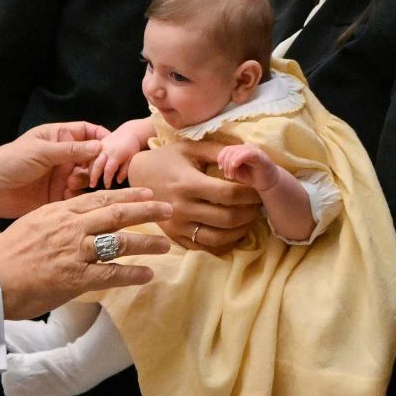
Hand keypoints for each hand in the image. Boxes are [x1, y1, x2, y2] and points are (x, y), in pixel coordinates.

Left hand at [0, 121, 109, 220]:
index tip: (111, 147)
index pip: (87, 132)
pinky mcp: (58, 195)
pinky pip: (77, 195)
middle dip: (95, 163)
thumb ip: (71, 150)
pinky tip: (67, 196)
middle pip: (92, 156)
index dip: (101, 137)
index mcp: (58, 137)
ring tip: (70, 184)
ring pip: (87, 176)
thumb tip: (99, 146)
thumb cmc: (10, 161)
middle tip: (89, 171)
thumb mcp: (41, 151)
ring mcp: (62, 176)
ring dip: (84, 180)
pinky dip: (77, 195)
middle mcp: (64, 156)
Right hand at [0, 187, 172, 319]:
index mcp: (59, 211)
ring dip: (146, 242)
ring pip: (120, 242)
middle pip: (117, 213)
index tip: (146, 193)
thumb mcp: (31, 225)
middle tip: (168, 209)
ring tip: (165, 244)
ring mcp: (75, 251)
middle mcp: (71, 227)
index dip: (127, 195)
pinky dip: (132, 274)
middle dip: (146, 210)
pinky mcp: (76, 277)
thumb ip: (54, 222)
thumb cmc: (4, 255)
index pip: (100, 198)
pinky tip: (148, 275)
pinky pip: (111, 274)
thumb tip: (72, 226)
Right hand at [89, 132, 138, 187]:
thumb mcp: (132, 159)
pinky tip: (85, 168)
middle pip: (96, 164)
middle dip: (94, 176)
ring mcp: (100, 146)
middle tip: (92, 186)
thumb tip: (118, 181)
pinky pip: (90, 153)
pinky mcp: (98, 144)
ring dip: (89, 169)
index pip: (108, 170)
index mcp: (115, 155)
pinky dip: (87, 161)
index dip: (107, 179)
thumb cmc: (132, 147)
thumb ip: (125, 170)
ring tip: (90, 179)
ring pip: (91, 159)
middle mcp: (106, 150)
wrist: (129, 132)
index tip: (107, 186)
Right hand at [125, 142, 260, 253]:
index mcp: (187, 183)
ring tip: (249, 219)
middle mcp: (182, 207)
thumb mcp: (190, 148)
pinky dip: (224, 243)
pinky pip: (204, 247)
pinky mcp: (175, 236)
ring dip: (241, 230)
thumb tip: (245, 154)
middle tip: (259, 205)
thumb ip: (217, 151)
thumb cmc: (166, 159)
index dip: (249, 193)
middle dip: (250, 212)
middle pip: (227, 218)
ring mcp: (177, 225)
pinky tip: (234, 232)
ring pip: (218, 237)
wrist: (137, 176)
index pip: (228, 194)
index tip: (258, 189)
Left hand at [217, 143, 278, 190]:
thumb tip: (221, 164)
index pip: (227, 149)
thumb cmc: (251, 176)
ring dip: (231, 165)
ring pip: (237, 152)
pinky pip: (248, 153)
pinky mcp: (260, 156)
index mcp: (240, 150)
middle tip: (228, 176)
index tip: (220, 168)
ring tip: (232, 176)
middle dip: (226, 164)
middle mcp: (247, 148)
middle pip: (231, 150)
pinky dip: (239, 158)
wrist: (267, 183)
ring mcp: (254, 150)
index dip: (221, 157)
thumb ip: (229, 166)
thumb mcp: (236, 171)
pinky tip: (235, 165)